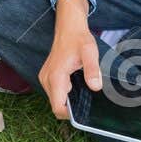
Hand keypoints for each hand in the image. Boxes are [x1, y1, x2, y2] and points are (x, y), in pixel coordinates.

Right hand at [40, 0, 100, 119]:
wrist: (68, 26)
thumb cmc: (78, 38)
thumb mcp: (90, 52)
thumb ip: (92, 70)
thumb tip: (95, 87)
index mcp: (56, 76)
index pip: (57, 107)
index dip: (70, 114)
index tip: (83, 111)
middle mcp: (46, 79)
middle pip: (56, 105)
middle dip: (70, 107)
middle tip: (86, 98)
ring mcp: (44, 78)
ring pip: (55, 99)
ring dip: (67, 99)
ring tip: (82, 88)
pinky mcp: (46, 76)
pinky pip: (55, 92)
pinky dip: (64, 93)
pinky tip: (75, 84)